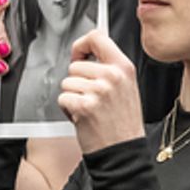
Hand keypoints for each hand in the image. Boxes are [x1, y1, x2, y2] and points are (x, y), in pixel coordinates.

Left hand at [57, 29, 143, 153]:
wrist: (124, 152)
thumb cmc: (123, 124)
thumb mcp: (126, 88)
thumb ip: (110, 67)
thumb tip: (88, 51)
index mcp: (124, 68)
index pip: (97, 37)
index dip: (82, 44)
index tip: (78, 54)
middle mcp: (112, 76)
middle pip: (75, 65)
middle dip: (77, 82)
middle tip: (92, 98)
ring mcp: (98, 90)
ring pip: (67, 82)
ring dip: (73, 97)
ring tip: (90, 109)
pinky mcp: (84, 105)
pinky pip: (63, 98)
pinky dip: (68, 110)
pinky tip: (84, 118)